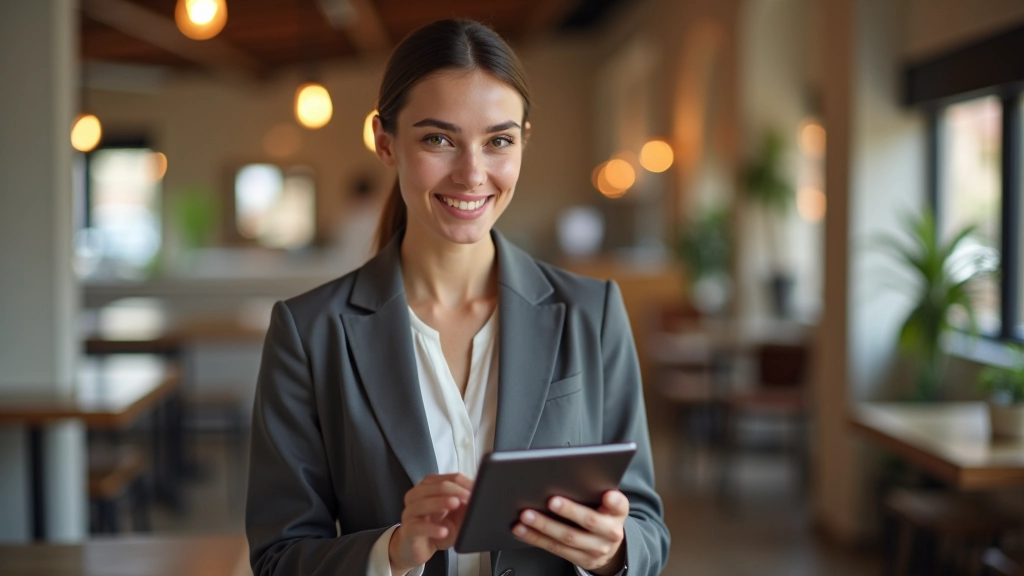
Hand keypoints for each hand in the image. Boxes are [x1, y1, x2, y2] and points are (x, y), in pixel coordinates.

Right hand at [388, 473, 472, 574]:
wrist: (419, 549)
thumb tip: (478, 496)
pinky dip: (432, 528)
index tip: (476, 489)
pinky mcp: (408, 530)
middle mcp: (417, 496)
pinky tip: (443, 531)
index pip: (446, 478)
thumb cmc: (438, 527)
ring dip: (440, 502)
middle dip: (453, 489)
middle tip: (468, 496)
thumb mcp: (456, 515)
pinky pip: (417, 526)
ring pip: (423, 503)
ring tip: (456, 504)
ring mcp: (410, 512)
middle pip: (434, 485)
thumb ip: (465, 504)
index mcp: (429, 487)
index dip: (462, 483)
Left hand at [512, 490, 627, 574]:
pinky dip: (535, 538)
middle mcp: (611, 532)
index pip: (619, 504)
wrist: (609, 546)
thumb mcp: (606, 503)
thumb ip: (593, 491)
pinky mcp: (582, 560)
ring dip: (543, 526)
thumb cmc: (601, 515)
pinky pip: (555, 548)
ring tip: (526, 515)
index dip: (614, 500)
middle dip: (569, 511)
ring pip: (568, 537)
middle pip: (590, 521)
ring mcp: (596, 549)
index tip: (607, 495)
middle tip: (551, 501)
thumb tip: (563, 475)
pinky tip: (522, 529)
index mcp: (618, 512)